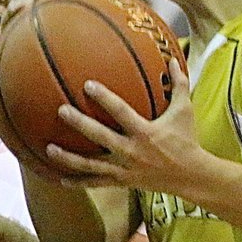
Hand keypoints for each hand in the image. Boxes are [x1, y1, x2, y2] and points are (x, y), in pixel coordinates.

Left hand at [45, 61, 208, 194]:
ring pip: (91, 165)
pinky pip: (96, 183)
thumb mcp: (185, 111)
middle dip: (79, 123)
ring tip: (50, 148)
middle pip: (100, 137)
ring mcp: (125, 169)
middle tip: (61, 110)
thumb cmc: (187, 140)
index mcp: (145, 132)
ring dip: (70, 158)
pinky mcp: (122, 182)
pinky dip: (78, 182)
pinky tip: (60, 179)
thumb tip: (172, 59)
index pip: (121, 112)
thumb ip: (179, 85)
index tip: (87, 85)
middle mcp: (131, 151)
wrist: (191, 176)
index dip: (104, 98)